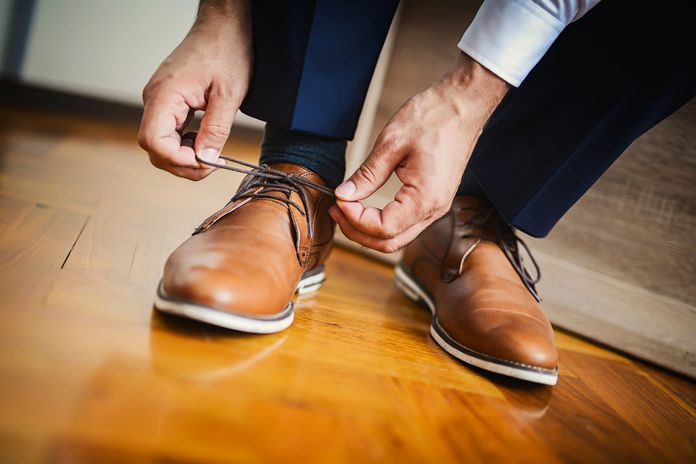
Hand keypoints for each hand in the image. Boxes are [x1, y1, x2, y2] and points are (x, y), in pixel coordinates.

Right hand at [138, 0, 251, 179]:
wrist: (223, 27)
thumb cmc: (226, 51)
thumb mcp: (229, 94)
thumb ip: (215, 130)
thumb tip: (205, 159)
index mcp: (165, 95)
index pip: (153, 142)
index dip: (177, 160)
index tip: (205, 163)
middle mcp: (154, 99)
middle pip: (154, 149)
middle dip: (182, 164)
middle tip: (213, 164)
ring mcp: (159, 100)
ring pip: (160, 143)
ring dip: (183, 156)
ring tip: (211, 152)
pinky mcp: (167, 102)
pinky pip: (168, 131)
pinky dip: (184, 144)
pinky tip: (203, 139)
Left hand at [330, 53, 509, 252]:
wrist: (463, 105)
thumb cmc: (434, 117)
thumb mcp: (392, 143)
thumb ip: (367, 175)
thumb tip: (344, 195)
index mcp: (425, 199)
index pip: (382, 228)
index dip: (354, 219)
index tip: (339, 200)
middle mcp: (434, 210)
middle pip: (389, 242)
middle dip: (357, 231)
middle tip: (335, 210)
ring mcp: (436, 207)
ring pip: (397, 237)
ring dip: (369, 229)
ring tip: (346, 208)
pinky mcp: (434, 200)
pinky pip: (405, 224)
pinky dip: (382, 221)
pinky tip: (367, 207)